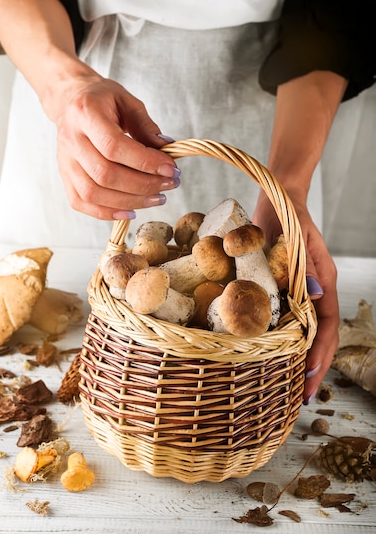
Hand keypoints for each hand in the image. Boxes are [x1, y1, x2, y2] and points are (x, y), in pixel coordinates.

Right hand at [44, 66, 179, 219]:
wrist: (70, 101)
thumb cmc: (102, 100)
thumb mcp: (128, 102)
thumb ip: (146, 127)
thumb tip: (168, 151)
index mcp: (86, 114)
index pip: (114, 146)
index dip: (145, 162)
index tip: (171, 168)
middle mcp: (71, 140)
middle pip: (105, 174)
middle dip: (143, 185)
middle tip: (169, 184)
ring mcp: (65, 161)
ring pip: (93, 193)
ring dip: (129, 201)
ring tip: (157, 198)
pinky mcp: (64, 176)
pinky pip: (81, 202)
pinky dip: (107, 213)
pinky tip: (131, 210)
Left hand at [253, 191, 338, 403]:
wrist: (277, 198)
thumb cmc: (288, 213)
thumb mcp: (297, 235)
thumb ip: (306, 265)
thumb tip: (318, 294)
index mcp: (323, 280)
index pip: (327, 326)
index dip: (321, 353)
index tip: (308, 376)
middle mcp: (313, 290)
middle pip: (318, 336)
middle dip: (311, 366)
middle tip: (299, 397)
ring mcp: (298, 290)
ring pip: (302, 331)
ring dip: (296, 358)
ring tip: (286, 385)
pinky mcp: (280, 287)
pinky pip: (284, 318)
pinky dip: (281, 339)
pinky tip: (268, 353)